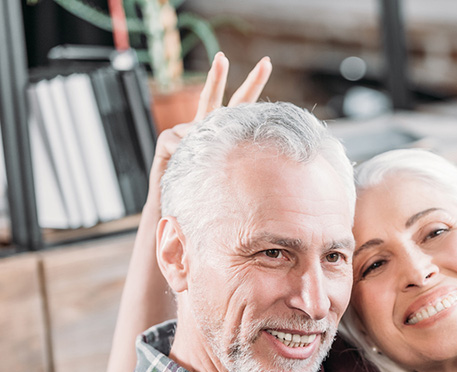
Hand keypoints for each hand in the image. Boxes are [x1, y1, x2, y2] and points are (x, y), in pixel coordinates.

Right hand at [144, 52, 271, 211]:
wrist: (177, 206)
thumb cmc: (208, 191)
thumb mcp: (229, 172)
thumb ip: (239, 155)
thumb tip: (253, 146)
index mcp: (222, 131)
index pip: (241, 104)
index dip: (253, 84)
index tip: (267, 62)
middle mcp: (202, 126)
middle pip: (211, 96)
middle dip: (217, 74)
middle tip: (221, 56)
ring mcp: (183, 131)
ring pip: (195, 126)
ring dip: (200, 145)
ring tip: (198, 163)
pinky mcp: (166, 139)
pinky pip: (177, 141)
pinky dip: (182, 153)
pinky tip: (179, 164)